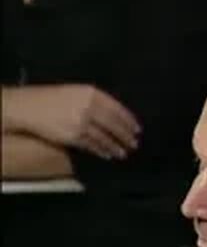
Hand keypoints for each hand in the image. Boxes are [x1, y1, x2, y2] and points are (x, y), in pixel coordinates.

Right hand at [3, 85, 140, 159]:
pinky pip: (93, 145)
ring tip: (124, 152)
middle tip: (134, 143)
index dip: (129, 120)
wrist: (29, 107)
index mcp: (91, 93)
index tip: (137, 128)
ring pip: (105, 137)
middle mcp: (89, 107)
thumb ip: (95, 100)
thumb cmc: (52, 99)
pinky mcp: (75, 136)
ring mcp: (82, 122)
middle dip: (126, 135)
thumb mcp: (76, 92)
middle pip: (114, 124)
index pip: (117, 108)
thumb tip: (116, 115)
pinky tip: (107, 154)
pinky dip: (102, 150)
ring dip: (116, 146)